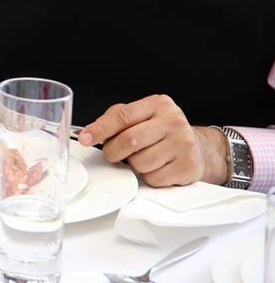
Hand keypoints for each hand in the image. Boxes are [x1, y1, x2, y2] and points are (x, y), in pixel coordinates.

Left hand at [78, 95, 228, 186]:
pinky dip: (148, 176)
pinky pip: (153, 178)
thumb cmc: (162, 131)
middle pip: (129, 140)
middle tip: (113, 154)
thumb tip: (85, 132)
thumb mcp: (141, 116)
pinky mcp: (188, 166)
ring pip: (140, 162)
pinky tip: (157, 167)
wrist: (199, 147)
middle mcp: (173, 121)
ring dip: (133, 165)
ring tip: (143, 157)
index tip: (84, 138)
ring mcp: (183, 144)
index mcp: (158, 104)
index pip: (122, 116)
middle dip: (113, 151)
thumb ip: (115, 120)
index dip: (100, 129)